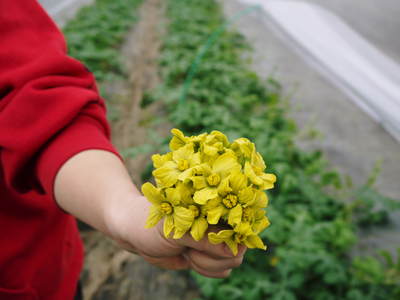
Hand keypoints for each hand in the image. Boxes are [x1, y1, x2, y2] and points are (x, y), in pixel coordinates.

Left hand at [107, 195, 246, 277]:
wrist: (136, 233)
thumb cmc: (153, 223)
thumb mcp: (177, 231)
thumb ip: (205, 241)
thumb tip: (233, 252)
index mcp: (216, 204)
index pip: (242, 220)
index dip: (235, 235)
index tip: (209, 240)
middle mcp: (221, 220)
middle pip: (239, 247)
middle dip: (213, 254)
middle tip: (189, 246)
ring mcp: (217, 238)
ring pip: (231, 262)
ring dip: (206, 262)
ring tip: (185, 249)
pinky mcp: (211, 254)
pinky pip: (222, 270)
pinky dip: (205, 268)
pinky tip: (188, 256)